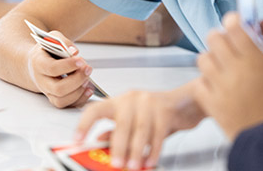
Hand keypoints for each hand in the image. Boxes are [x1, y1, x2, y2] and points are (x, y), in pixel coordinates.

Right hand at [27, 30, 93, 107]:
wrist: (37, 63)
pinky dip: (80, 99)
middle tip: (87, 69)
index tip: (80, 59)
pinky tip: (88, 89)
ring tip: (87, 79)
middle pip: (58, 88)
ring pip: (61, 100)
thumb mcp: (52, 38)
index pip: (52, 68)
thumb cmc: (47, 50)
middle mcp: (41, 80)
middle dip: (77, 80)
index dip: (68, 65)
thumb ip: (62, 41)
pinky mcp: (55, 98)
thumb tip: (74, 51)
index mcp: (38, 63)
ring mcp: (48, 91)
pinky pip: (67, 105)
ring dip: (78, 91)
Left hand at [75, 85, 205, 169]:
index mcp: (118, 101)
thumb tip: (97, 141)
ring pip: (141, 130)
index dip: (85, 124)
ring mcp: (150, 102)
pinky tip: (150, 160)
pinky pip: (158, 133)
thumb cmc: (155, 112)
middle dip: (118, 146)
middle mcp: (132, 99)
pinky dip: (153, 150)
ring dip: (136, 151)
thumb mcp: (133, 120)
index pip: (96, 110)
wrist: (185, 102)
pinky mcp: (166, 110)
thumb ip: (115, 130)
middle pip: (122, 123)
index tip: (77, 140)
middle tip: (115, 163)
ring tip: (133, 165)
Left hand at [193, 13, 262, 139]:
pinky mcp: (211, 104)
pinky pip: (198, 83)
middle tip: (228, 44)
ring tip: (223, 66)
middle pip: (214, 37)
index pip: (234, 25)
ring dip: (212, 59)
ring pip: (203, 58)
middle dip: (221, 37)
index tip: (236, 22)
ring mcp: (220, 86)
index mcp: (256, 58)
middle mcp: (235, 69)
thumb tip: (260, 25)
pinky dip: (205, 83)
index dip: (234, 21)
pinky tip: (218, 86)